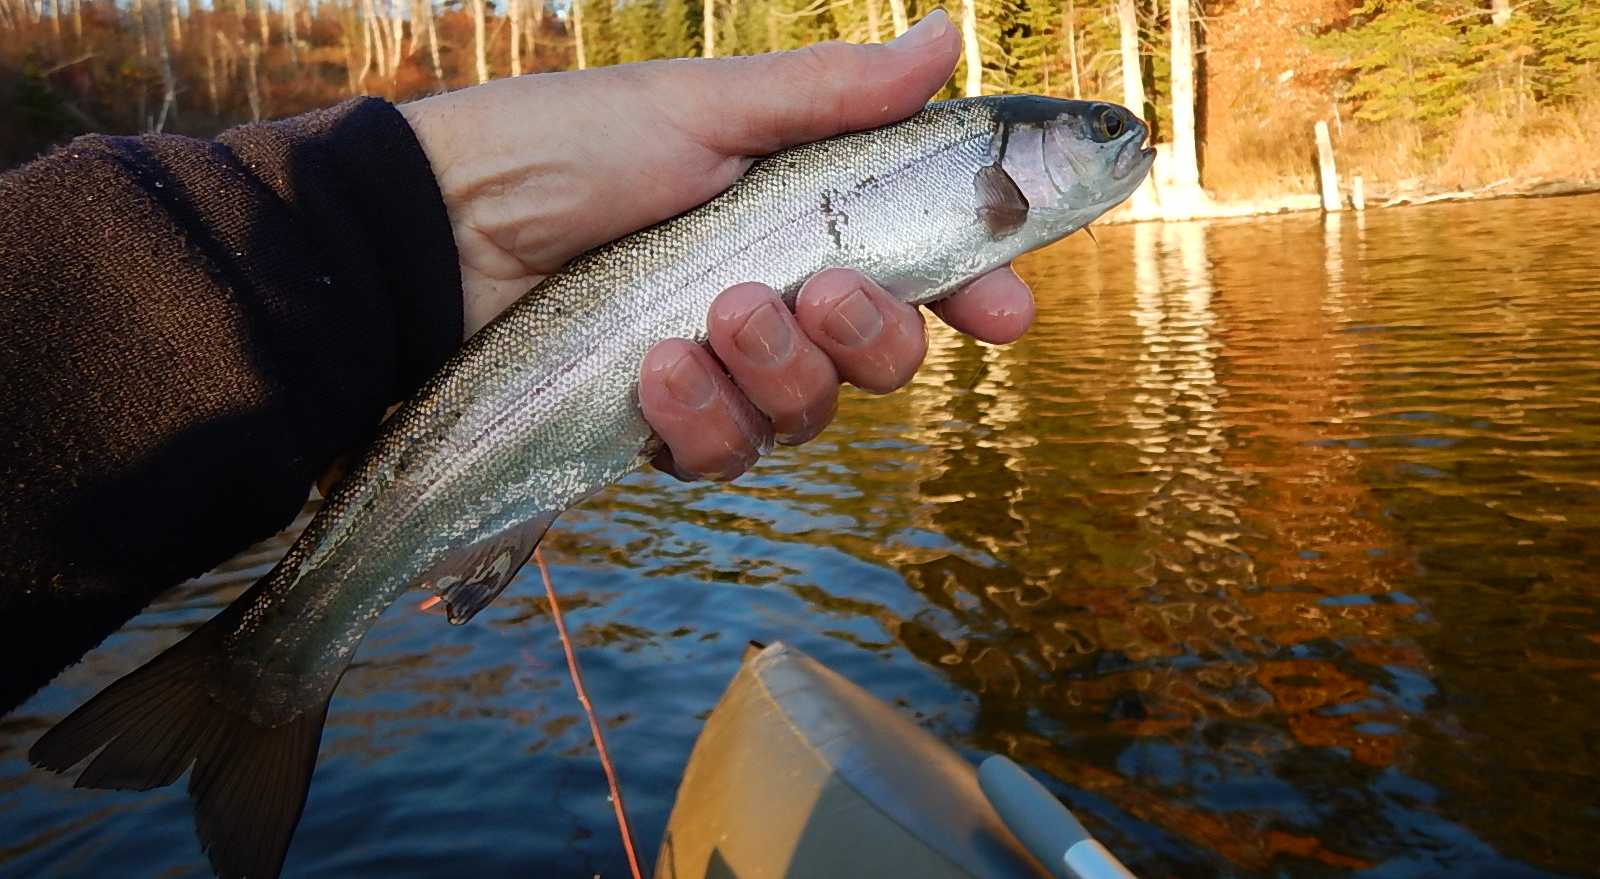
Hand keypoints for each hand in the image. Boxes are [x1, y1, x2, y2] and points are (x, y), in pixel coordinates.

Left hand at [398, 11, 1034, 481]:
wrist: (445, 227)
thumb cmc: (571, 146)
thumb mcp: (706, 107)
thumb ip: (831, 95)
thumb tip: (947, 37)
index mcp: (799, 221)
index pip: (919, 269)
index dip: (976, 293)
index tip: (1006, 312)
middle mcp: (775, 301)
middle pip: (882, 360)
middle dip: (868, 335)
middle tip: (817, 291)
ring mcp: (720, 371)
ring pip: (808, 415)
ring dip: (772, 369)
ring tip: (702, 317)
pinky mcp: (662, 426)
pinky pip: (724, 455)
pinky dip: (697, 417)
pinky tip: (649, 368)